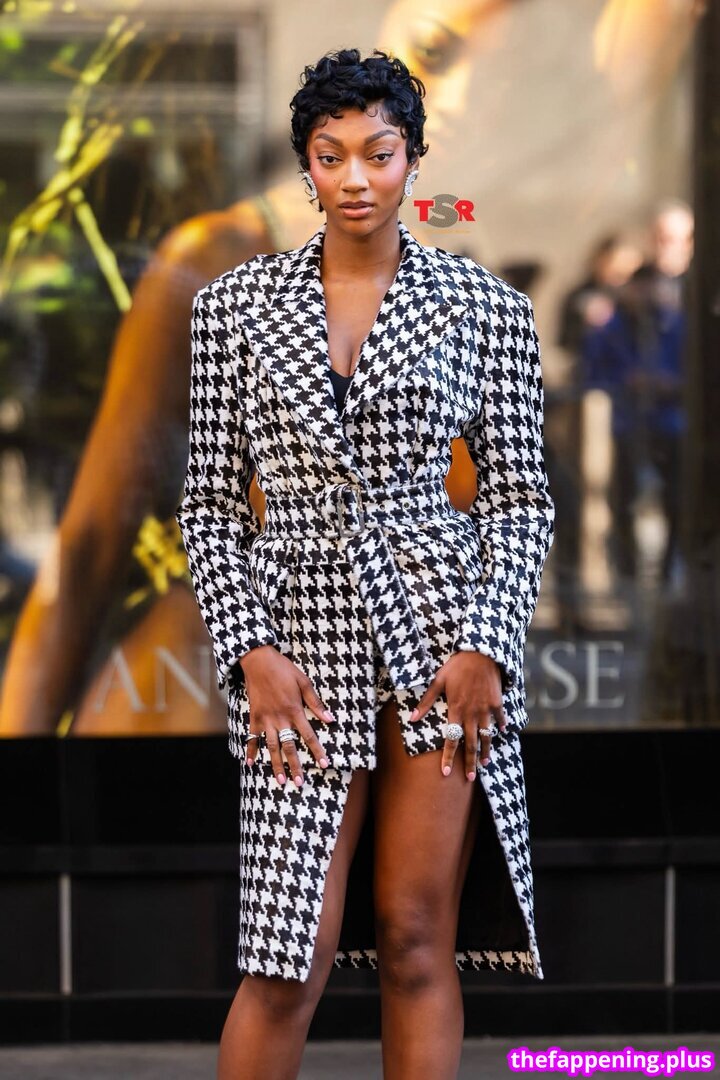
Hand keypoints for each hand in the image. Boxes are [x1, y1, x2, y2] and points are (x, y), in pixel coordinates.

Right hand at [238, 645, 335, 786]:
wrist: (258, 661)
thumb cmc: (284, 669)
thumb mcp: (304, 682)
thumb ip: (316, 703)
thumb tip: (330, 719)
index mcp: (294, 710)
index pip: (309, 735)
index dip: (317, 751)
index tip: (324, 764)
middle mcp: (280, 718)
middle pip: (289, 746)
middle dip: (295, 766)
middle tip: (299, 783)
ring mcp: (265, 719)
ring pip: (272, 746)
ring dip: (276, 764)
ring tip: (280, 780)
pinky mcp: (254, 716)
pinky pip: (251, 737)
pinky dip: (250, 750)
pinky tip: (249, 764)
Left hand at [409, 651, 506, 781]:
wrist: (481, 653)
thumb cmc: (456, 666)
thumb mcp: (438, 681)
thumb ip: (426, 701)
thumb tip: (412, 718)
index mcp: (456, 710)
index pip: (451, 739)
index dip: (449, 757)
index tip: (446, 772)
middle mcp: (472, 714)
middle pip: (471, 744)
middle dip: (470, 762)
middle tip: (471, 778)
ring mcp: (486, 709)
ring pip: (486, 736)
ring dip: (486, 750)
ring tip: (485, 763)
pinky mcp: (497, 702)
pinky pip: (499, 719)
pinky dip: (500, 726)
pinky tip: (500, 733)